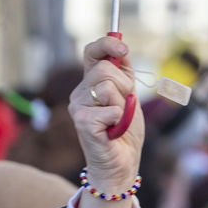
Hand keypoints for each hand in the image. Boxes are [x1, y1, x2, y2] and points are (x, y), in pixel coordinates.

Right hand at [71, 36, 143, 207]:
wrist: (122, 163)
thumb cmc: (125, 131)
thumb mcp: (129, 96)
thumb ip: (124, 74)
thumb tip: (121, 47)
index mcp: (91, 83)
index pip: (92, 52)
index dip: (106, 44)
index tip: (122, 48)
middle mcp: (80, 92)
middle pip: (105, 69)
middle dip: (124, 86)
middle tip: (125, 106)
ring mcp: (78, 107)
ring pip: (108, 87)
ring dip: (123, 104)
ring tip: (118, 120)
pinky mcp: (82, 122)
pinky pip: (112, 109)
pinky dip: (120, 121)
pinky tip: (112, 132)